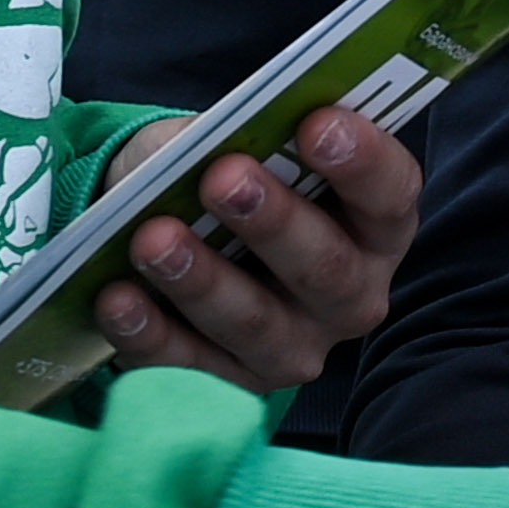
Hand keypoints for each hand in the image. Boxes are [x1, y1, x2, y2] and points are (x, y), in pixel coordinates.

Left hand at [92, 104, 416, 391]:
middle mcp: (351, 296)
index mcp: (376, 226)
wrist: (184, 235)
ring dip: (203, 281)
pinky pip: (188, 366)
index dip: (361, 161)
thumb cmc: (230, 177)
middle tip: (222, 177)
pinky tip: (117, 296)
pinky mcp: (230, 384)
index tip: (316, 123)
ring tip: (155, 237)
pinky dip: (149, 331)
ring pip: (255, 325)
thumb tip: (213, 142)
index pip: (391, 195)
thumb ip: (244, 139)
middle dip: (272, 222)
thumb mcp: (240, 142)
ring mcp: (293, 349)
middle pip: (326, 268)